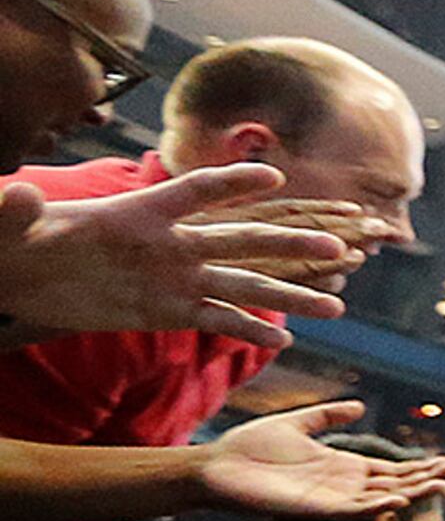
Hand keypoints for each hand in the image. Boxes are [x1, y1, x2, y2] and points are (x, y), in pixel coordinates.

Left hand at [0, 165, 353, 349]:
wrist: (17, 277)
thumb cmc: (13, 241)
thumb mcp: (11, 225)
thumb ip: (18, 211)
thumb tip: (17, 193)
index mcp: (137, 214)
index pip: (193, 192)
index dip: (231, 182)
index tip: (273, 177)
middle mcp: (168, 244)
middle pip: (239, 239)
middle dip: (289, 244)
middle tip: (336, 246)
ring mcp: (172, 279)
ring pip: (242, 284)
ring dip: (288, 294)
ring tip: (335, 306)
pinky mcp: (165, 311)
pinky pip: (216, 319)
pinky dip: (248, 329)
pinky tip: (283, 342)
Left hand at [199, 404, 444, 519]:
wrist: (213, 467)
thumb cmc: (247, 448)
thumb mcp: (295, 424)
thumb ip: (327, 417)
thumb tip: (359, 406)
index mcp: (340, 466)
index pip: (390, 468)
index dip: (419, 465)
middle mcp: (341, 485)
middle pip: (394, 483)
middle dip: (425, 478)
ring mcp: (328, 499)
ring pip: (380, 498)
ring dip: (410, 492)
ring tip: (439, 485)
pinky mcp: (312, 508)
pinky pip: (350, 510)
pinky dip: (375, 505)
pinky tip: (397, 497)